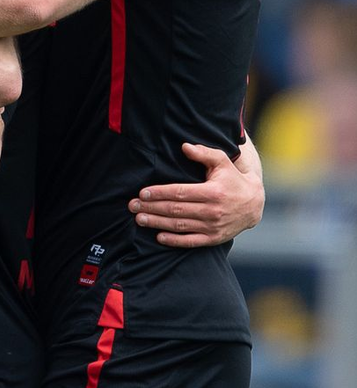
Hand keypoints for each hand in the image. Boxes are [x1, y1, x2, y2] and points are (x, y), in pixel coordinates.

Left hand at [129, 141, 265, 247]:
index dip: (160, 193)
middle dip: (151, 208)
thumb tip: (184, 146)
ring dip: (157, 223)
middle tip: (132, 206)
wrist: (255, 204)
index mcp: (213, 192)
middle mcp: (213, 211)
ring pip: (179, 225)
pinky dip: (174, 240)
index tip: (142, 193)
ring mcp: (213, 227)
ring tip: (139, 219)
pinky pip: (191, 241)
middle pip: (176, 210)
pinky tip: (158, 236)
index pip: (180, 193)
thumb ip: (204, 153)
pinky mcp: (214, 238)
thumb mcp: (222, 162)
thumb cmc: (233, 179)